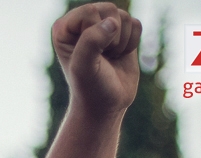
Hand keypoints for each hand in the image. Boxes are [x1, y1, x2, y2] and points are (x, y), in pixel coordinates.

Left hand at [53, 2, 141, 116]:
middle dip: (112, 36)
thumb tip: (112, 22)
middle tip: (103, 57)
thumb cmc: (90, 87)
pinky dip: (132, 43)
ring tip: (109, 57)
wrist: (106, 105)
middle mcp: (81, 23)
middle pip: (109, 9)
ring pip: (124, 16)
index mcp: (64, 28)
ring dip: (122, 41)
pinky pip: (136, 24)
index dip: (96, 33)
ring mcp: (102, 26)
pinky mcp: (121, 32)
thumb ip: (91, 42)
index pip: (89, 12)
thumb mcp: (83, 67)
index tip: (91, 55)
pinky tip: (119, 56)